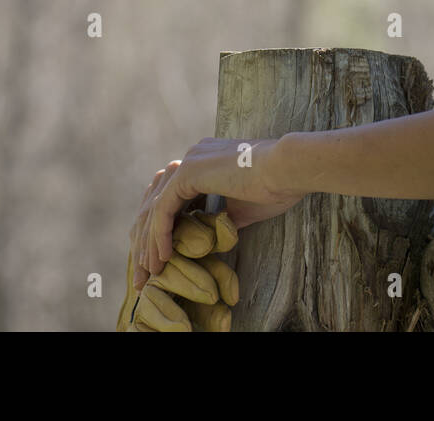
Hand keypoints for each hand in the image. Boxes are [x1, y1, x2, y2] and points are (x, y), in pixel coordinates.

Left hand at [128, 137, 303, 290]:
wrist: (289, 169)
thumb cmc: (276, 187)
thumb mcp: (243, 209)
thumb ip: (221, 219)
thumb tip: (208, 239)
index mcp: (203, 162)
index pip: (171, 199)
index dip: (162, 231)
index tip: (161, 261)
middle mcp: (192, 158)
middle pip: (157, 204)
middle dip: (147, 241)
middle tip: (144, 274)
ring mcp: (189, 162)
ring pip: (155, 208)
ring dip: (149, 243)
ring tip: (150, 273)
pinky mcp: (189, 173)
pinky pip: (164, 209)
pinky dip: (160, 235)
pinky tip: (162, 259)